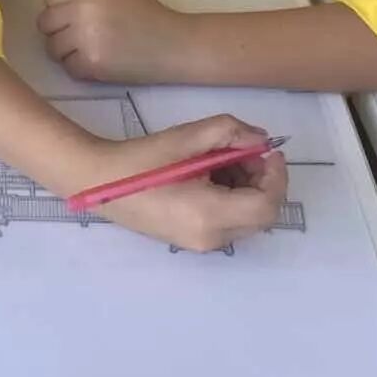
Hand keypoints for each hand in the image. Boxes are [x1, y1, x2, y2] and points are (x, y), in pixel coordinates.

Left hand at [38, 0, 191, 83]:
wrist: (173, 43)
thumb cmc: (148, 11)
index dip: (60, 10)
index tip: (75, 18)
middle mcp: (84, 10)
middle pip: (45, 23)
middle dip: (58, 31)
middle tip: (78, 37)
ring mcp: (86, 38)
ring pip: (52, 48)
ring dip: (66, 51)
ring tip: (87, 50)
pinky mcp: (92, 63)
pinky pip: (68, 67)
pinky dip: (79, 68)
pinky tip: (96, 63)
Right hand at [82, 115, 289, 252]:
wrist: (101, 181)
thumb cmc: (142, 159)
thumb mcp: (188, 137)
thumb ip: (230, 132)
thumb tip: (261, 140)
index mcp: (209, 214)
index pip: (266, 205)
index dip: (276, 176)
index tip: (266, 150)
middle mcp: (210, 238)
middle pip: (261, 216)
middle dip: (262, 181)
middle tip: (243, 151)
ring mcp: (201, 244)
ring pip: (247, 221)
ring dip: (248, 189)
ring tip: (223, 160)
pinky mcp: (193, 241)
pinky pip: (229, 224)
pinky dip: (233, 199)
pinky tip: (210, 176)